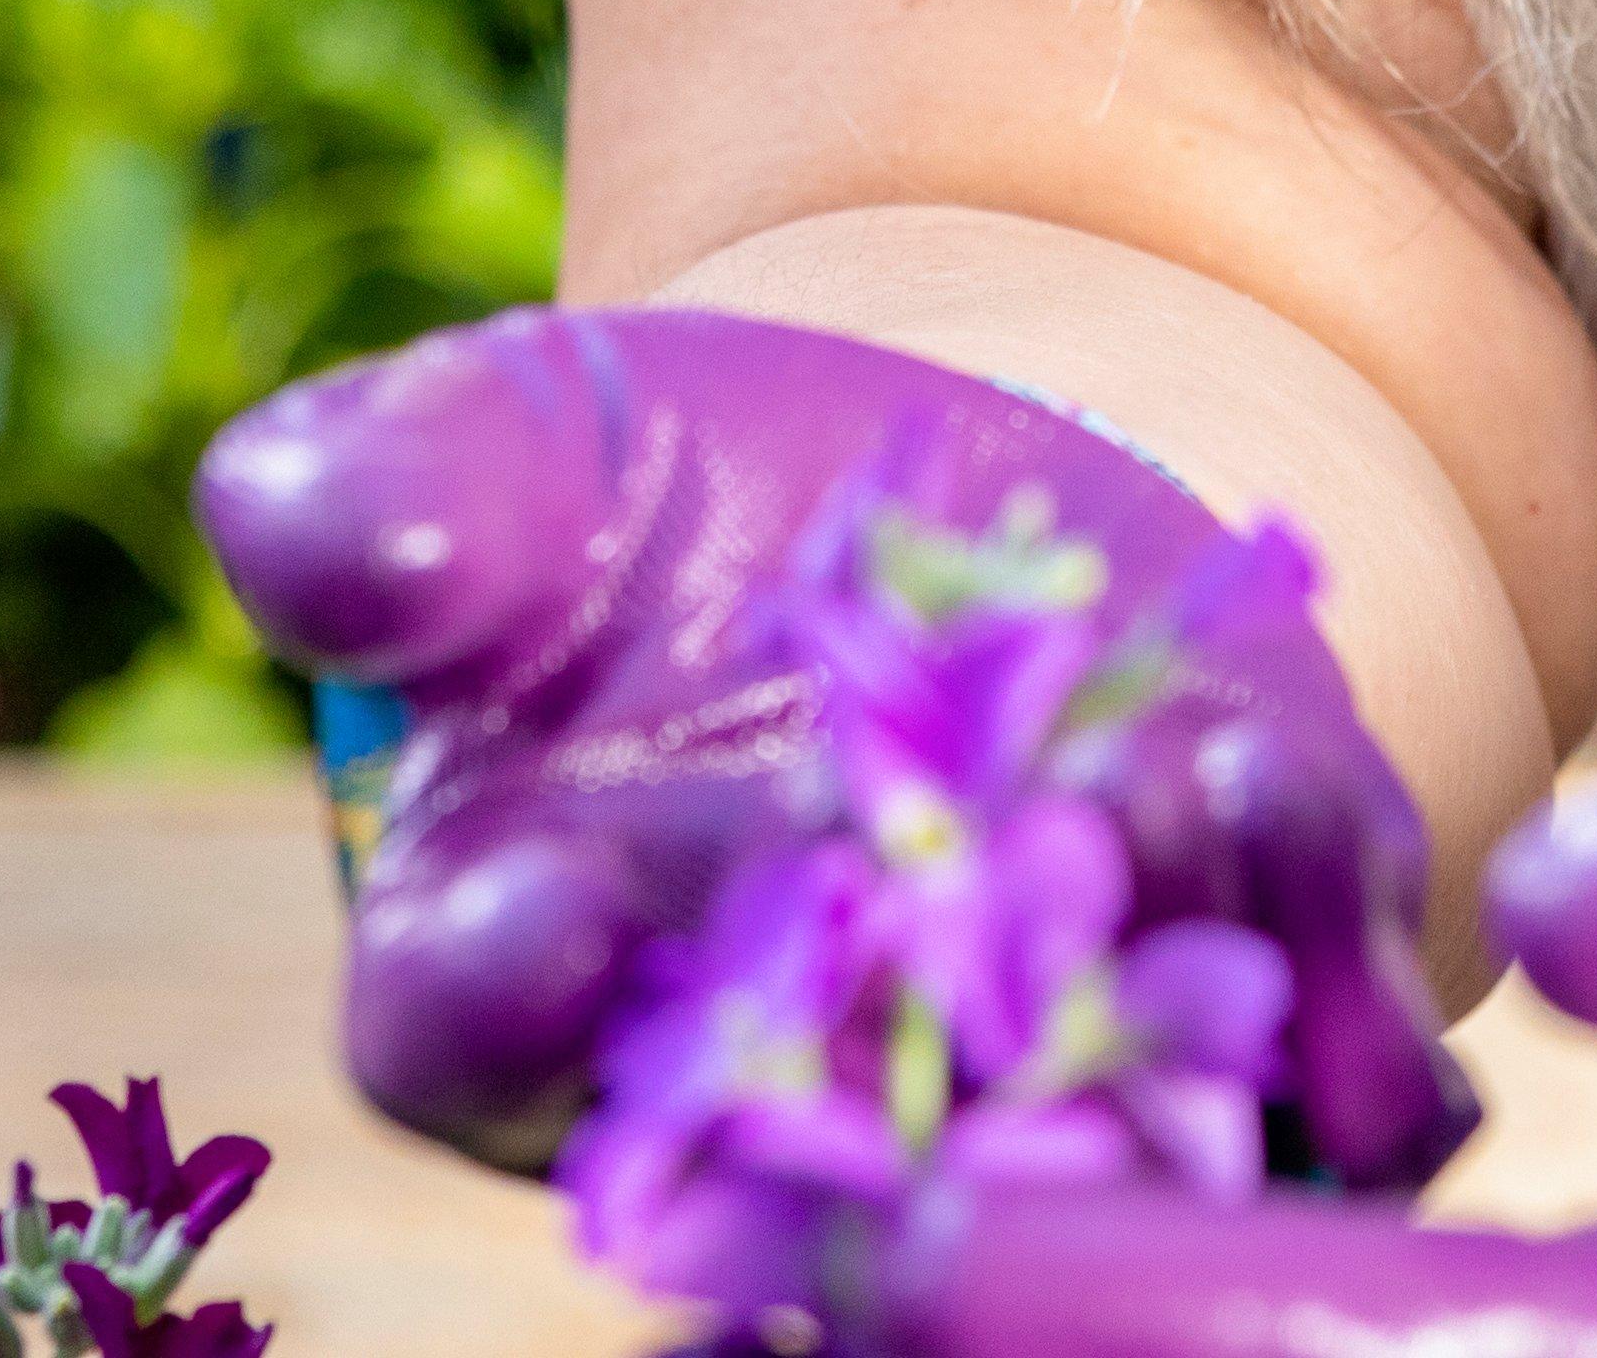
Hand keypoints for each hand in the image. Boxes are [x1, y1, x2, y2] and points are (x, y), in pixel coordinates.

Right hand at [194, 305, 1476, 1195]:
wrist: (933, 475)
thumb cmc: (643, 506)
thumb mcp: (511, 459)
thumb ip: (393, 510)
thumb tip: (283, 508)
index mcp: (525, 970)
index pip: (468, 1022)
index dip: (491, 984)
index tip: (530, 905)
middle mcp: (773, 1084)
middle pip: (793, 1137)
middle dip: (854, 1051)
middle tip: (905, 930)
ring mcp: (1022, 1067)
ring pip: (1073, 1115)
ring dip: (1123, 996)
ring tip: (1152, 795)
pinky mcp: (1241, 1002)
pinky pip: (1300, 1052)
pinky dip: (1313, 957)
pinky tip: (1281, 790)